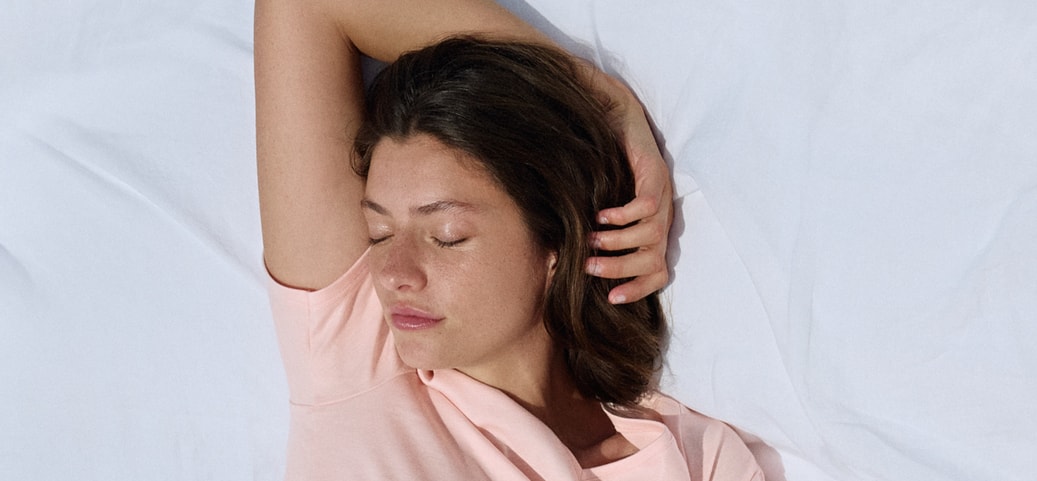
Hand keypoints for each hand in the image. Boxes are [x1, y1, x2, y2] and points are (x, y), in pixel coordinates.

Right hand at [584, 75, 673, 303]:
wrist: (618, 120)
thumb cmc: (604, 168)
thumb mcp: (598, 209)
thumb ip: (590, 234)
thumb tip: (559, 262)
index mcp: (652, 232)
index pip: (657, 273)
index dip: (638, 289)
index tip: (610, 298)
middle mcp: (662, 220)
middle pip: (653, 261)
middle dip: (621, 270)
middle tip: (588, 267)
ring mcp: (663, 198)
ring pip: (650, 237)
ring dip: (619, 244)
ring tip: (590, 240)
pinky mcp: (656, 176)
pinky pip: (647, 205)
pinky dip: (624, 215)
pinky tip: (601, 214)